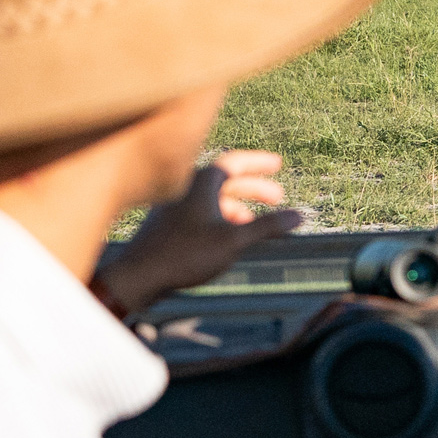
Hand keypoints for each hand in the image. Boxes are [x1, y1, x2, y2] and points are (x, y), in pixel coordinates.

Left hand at [93, 150, 304, 314]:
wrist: (138, 275)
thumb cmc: (185, 254)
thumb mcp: (233, 240)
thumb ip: (267, 226)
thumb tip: (299, 215)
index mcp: (202, 181)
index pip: (236, 162)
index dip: (259, 163)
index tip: (278, 165)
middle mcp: (186, 186)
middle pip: (226, 180)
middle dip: (254, 189)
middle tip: (277, 198)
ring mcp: (174, 204)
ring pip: (212, 197)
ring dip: (237, 205)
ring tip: (254, 221)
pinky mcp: (167, 222)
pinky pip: (200, 210)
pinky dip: (219, 216)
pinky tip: (224, 234)